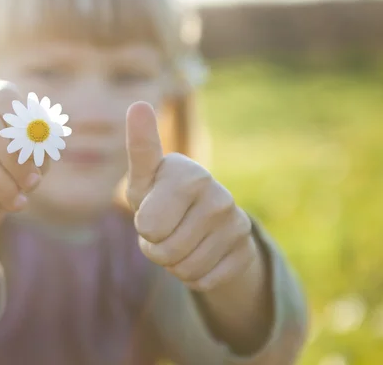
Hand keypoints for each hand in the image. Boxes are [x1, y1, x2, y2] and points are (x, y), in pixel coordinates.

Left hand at [125, 101, 257, 291]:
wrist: (206, 226)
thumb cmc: (162, 199)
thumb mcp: (145, 181)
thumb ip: (141, 151)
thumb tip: (138, 104)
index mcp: (186, 172)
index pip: (150, 208)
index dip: (143, 200)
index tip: (139, 129)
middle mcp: (217, 192)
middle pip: (160, 246)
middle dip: (153, 247)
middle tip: (161, 230)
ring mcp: (235, 221)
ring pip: (182, 266)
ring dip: (172, 262)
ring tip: (179, 239)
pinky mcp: (245, 249)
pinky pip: (202, 280)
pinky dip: (192, 275)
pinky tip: (200, 253)